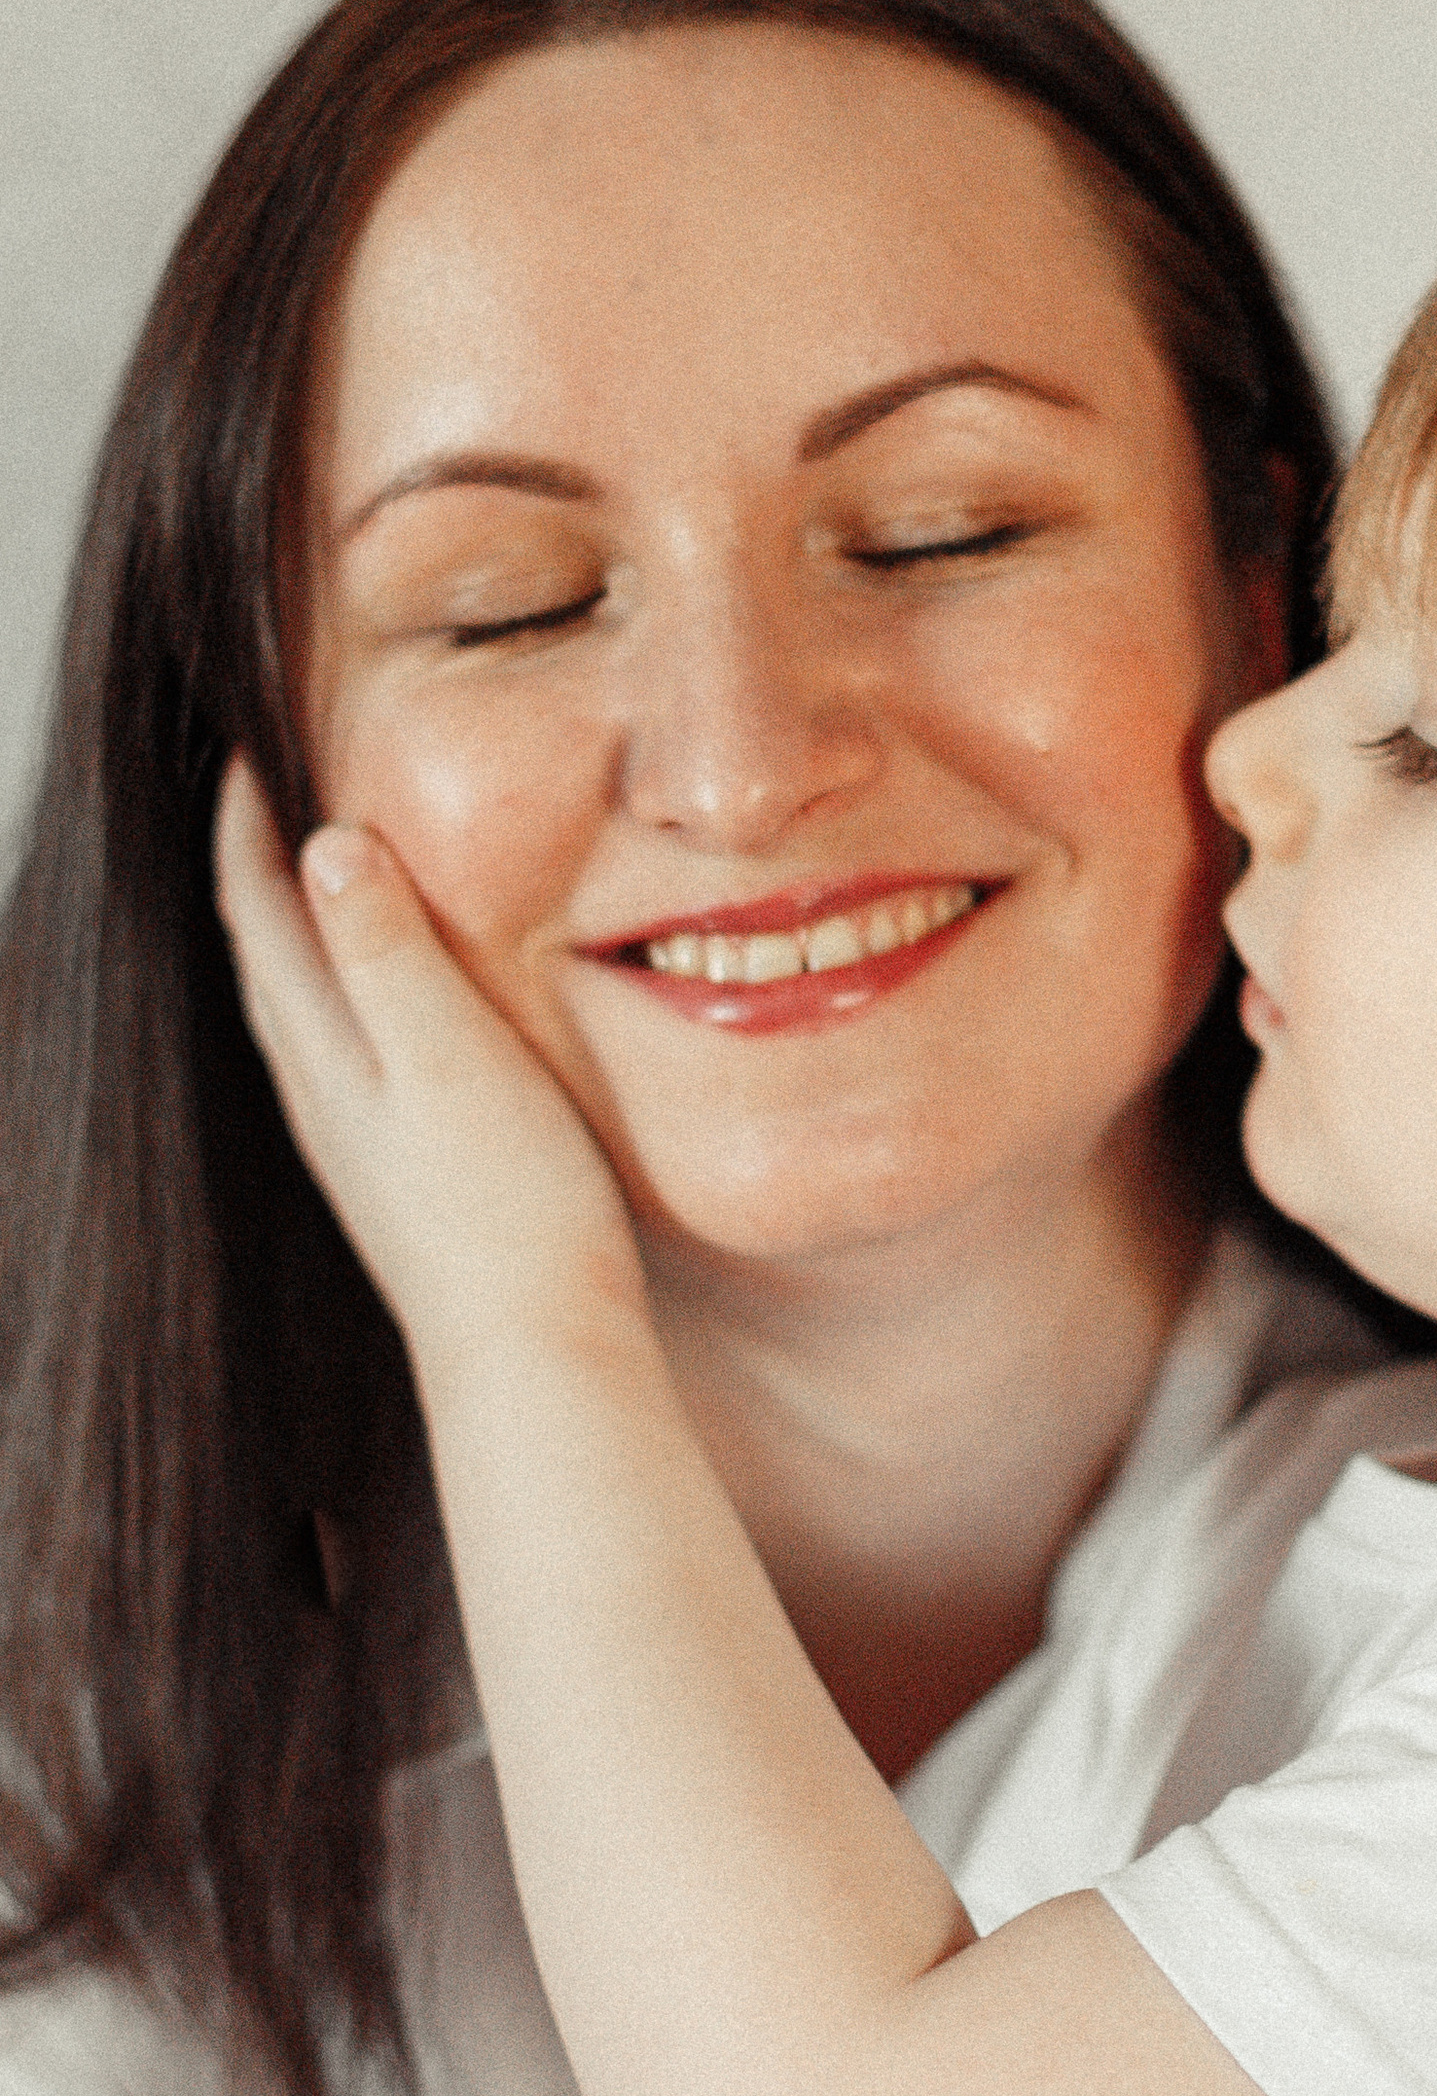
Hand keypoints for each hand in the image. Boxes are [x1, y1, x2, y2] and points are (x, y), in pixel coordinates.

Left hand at [214, 758, 647, 1386]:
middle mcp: (321, 1093)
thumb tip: (324, 841)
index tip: (248, 742)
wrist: (534, 1353)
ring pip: (300, 1005)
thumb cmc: (506, 1212)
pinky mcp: (398, 1172)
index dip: (244, 822)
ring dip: (298, 926)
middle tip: (275, 783)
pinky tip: (388, 1002)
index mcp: (325, 1052)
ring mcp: (355, 1139)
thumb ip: (389, 952)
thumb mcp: (453, 1060)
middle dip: (260, 862)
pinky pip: (345, 1048)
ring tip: (323, 868)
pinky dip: (346, 988)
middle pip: (263, 953)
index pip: (256, 910)